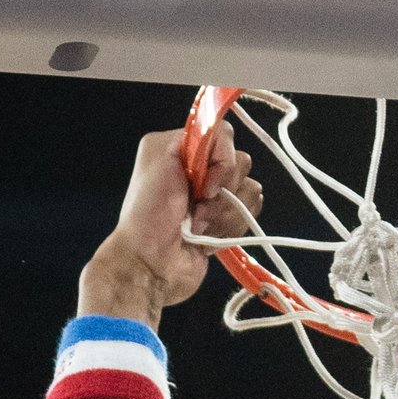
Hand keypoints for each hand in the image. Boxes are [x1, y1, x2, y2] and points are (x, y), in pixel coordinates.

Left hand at [79, 123, 262, 324]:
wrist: (151, 265)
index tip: (204, 184)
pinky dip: (230, 228)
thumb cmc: (147, 215)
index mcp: (181, 146)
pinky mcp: (226, 221)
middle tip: (196, 206)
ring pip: (250, 191)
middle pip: (242, 163)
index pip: (223, 134)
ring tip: (198, 226)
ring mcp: (215, 196)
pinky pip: (250, 215)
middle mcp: (200, 168)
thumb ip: (193, 139)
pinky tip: (207, 237)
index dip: (222, 159)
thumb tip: (222, 140)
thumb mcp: (161, 159)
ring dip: (224, 214)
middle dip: (222, 191)